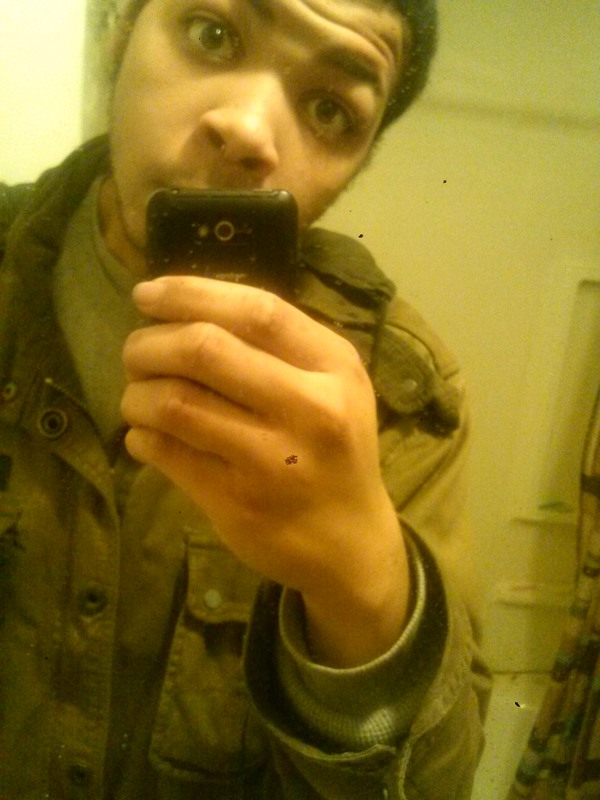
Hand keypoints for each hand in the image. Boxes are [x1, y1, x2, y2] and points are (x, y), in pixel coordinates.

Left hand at [121, 276, 409, 665]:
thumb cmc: (335, 450)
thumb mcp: (333, 385)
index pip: (255, 311)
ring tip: (137, 398)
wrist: (351, 542)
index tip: (146, 296)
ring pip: (173, 403)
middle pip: (203, 349)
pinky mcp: (237, 502)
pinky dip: (140, 437)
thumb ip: (278, 346)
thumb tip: (184, 309)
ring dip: (137, 394)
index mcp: (334, 367)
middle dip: (150, 344)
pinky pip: (165, 452)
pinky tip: (145, 436)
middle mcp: (310, 408)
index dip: (189, 294)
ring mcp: (272, 460)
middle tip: (135, 354)